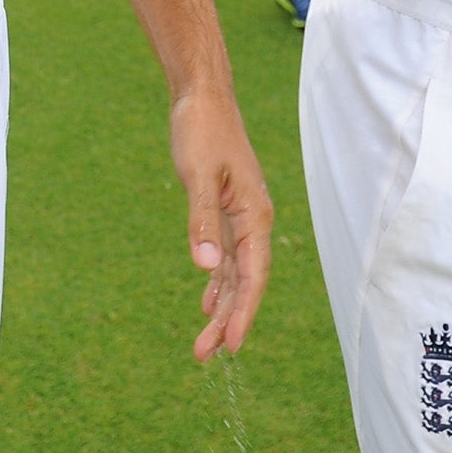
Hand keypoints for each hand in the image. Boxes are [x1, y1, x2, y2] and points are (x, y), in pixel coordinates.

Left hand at [171, 86, 273, 361]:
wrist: (203, 96)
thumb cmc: (201, 130)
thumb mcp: (197, 175)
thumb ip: (202, 221)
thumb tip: (206, 269)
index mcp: (254, 215)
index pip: (252, 276)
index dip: (242, 313)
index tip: (231, 346)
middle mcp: (253, 221)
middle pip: (244, 282)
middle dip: (227, 320)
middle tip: (204, 356)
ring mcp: (240, 217)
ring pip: (233, 274)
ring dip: (220, 307)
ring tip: (203, 344)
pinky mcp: (226, 210)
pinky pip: (226, 257)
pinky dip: (217, 282)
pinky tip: (207, 303)